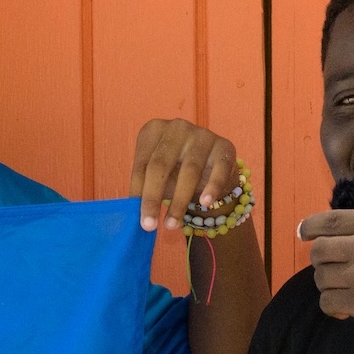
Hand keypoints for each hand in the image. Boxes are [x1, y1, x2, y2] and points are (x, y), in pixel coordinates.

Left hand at [130, 118, 240, 232]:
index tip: (136, 217)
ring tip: (171, 224)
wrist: (212, 168)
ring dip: (179, 201)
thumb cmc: (176, 171)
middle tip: (149, 226)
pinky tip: (205, 203)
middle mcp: (177, 127)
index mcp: (153, 130)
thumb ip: (144, 189)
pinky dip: (212, 187)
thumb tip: (129, 212)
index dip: (138, 192)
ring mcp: (202, 134)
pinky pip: (219, 169)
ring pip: (189, 170)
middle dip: (153, 198)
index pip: (141, 164)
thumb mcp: (157, 177)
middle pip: (160, 165)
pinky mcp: (225, 146)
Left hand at [299, 208, 353, 340]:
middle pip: (319, 250)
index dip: (310, 227)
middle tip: (332, 268)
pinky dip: (332, 306)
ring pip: (320, 277)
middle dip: (321, 260)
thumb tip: (352, 233)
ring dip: (328, 284)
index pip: (330, 220)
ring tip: (343, 289)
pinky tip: (344, 309)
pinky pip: (328, 302)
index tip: (303, 233)